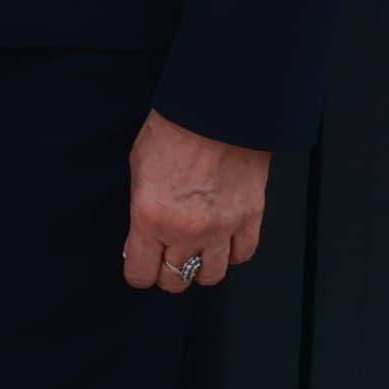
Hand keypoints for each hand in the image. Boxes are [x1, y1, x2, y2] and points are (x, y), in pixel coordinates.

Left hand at [123, 110, 268, 293]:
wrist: (218, 108)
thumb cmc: (176, 128)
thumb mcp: (138, 168)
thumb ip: (140, 209)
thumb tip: (141, 236)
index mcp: (151, 218)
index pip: (140, 273)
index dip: (139, 271)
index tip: (141, 264)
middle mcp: (186, 230)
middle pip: (175, 280)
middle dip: (167, 272)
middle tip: (167, 257)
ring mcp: (221, 228)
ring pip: (211, 276)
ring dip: (201, 267)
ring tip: (197, 252)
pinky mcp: (250, 218)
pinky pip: (242, 255)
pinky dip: (232, 252)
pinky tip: (224, 241)